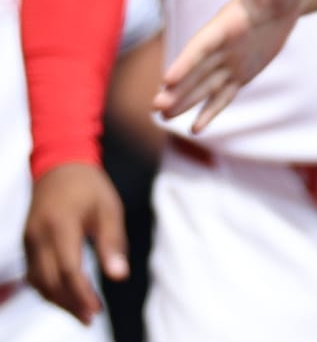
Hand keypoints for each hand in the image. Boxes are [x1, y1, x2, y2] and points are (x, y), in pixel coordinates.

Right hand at [22, 162, 128, 325]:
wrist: (59, 166)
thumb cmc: (90, 187)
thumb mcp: (109, 210)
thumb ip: (113, 243)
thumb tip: (119, 276)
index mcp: (61, 225)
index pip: (69, 269)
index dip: (82, 294)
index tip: (96, 310)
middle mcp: (38, 236)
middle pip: (50, 281)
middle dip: (69, 303)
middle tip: (89, 318)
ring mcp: (28, 240)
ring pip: (38, 281)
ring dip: (57, 300)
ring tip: (80, 313)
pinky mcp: (27, 243)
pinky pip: (33, 273)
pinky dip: (47, 288)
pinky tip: (64, 296)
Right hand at [154, 0, 305, 131]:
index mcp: (225, 23)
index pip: (201, 45)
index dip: (186, 61)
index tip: (167, 77)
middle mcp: (223, 44)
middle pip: (196, 70)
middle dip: (178, 88)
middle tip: (156, 107)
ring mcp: (231, 60)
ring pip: (205, 85)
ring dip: (186, 101)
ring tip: (162, 117)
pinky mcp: (243, 71)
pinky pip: (226, 94)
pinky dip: (212, 110)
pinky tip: (197, 129)